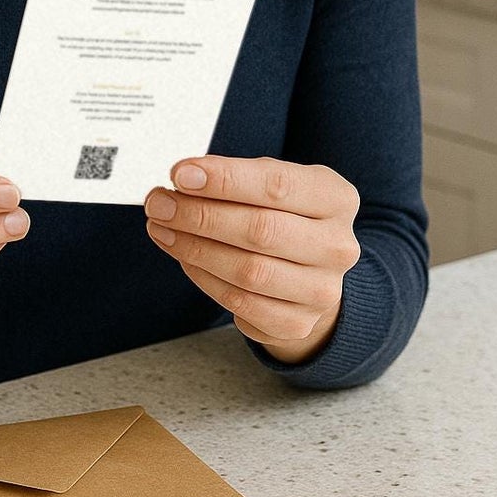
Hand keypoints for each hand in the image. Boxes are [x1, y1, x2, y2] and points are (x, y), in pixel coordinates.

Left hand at [143, 156, 360, 364]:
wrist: (310, 271)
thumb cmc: (283, 215)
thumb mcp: (271, 183)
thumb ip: (234, 178)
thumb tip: (184, 180)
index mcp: (334, 198)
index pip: (276, 185)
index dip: (224, 179)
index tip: (180, 174)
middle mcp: (337, 246)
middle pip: (260, 230)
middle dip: (199, 215)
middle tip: (159, 203)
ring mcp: (321, 289)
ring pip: (248, 271)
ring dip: (194, 248)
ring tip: (162, 228)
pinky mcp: (298, 323)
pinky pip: (241, 304)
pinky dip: (205, 279)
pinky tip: (185, 258)